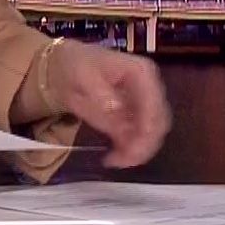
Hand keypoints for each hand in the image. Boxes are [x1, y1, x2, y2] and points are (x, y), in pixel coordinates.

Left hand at [46, 40, 171, 167]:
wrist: (66, 69)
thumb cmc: (76, 64)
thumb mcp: (83, 73)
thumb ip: (100, 91)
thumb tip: (117, 108)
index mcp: (142, 72)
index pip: (155, 105)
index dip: (148, 128)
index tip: (132, 146)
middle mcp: (150, 90)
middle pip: (158, 124)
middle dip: (143, 145)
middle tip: (121, 159)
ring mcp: (145, 107)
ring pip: (152, 137)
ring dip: (137, 153)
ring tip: (113, 160)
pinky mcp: (136, 122)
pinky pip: (139, 142)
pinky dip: (129, 153)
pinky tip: (112, 159)